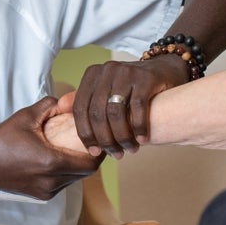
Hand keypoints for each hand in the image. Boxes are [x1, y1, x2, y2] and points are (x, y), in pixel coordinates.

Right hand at [0, 97, 103, 199]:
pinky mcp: (40, 195)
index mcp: (52, 162)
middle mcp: (51, 181)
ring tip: (72, 148)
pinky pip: (60, 183)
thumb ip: (49, 106)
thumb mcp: (25, 117)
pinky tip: (56, 157)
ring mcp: (46, 191)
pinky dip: (63, 171)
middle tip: (89, 141)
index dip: (99, 150)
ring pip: (73, 178)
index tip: (98, 138)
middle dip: (89, 156)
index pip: (90, 162)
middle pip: (85, 171)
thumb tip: (65, 102)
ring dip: (76, 164)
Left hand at [71, 55, 188, 158]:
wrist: (164, 70)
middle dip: (106, 139)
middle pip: (97, 113)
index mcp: (92, 75)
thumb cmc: (131, 87)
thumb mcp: (106, 90)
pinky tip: (143, 140)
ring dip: (122, 137)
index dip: (85, 134)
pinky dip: (139, 127)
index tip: (94, 152)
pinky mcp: (145, 77)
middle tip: (116, 154)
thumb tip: (61, 109)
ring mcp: (126, 71)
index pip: (80, 109)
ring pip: (116, 113)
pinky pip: (137, 108)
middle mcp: (106, 70)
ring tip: (130, 150)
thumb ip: (86, 99)